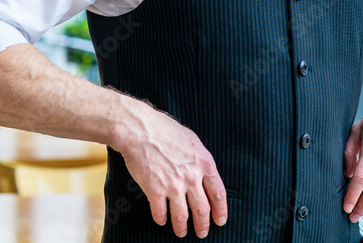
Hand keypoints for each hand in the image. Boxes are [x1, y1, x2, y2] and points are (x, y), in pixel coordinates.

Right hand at [116, 104, 227, 238]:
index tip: (220, 220)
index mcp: (204, 164)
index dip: (221, 210)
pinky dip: (161, 219)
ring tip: (182, 232)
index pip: (219, 193)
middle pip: (202, 209)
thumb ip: (200, 161)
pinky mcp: (155, 190)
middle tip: (203, 232)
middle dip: (203, 224)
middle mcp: (192, 177)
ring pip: (182, 216)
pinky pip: (160, 213)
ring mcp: (173, 185)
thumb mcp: (193, 142)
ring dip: (182, 228)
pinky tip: (162, 220)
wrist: (141, 130)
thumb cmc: (166, 131)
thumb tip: (204, 175)